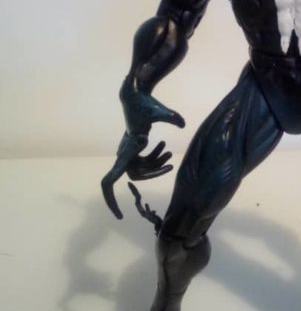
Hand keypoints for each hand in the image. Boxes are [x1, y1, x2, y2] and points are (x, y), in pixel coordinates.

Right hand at [101, 85, 184, 218]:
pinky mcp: (134, 148)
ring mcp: (128, 152)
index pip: (110, 183)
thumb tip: (181, 122)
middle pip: (137, 176)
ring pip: (143, 170)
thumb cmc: (145, 104)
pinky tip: (165, 149)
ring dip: (157, 165)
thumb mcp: (160, 111)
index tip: (119, 215)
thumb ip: (171, 117)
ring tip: (168, 153)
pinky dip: (156, 159)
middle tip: (169, 167)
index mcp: (124, 153)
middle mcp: (123, 154)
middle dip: (154, 172)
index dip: (111, 201)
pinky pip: (145, 162)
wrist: (136, 95)